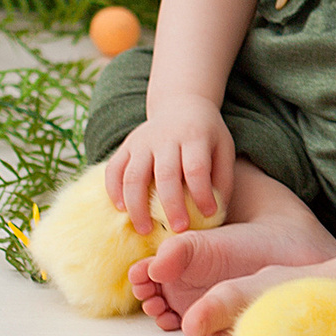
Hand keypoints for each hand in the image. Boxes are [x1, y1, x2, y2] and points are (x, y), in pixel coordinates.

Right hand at [106, 96, 230, 235]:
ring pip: (133, 175)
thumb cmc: (206, 134)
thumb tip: (217, 213)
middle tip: (178, 231)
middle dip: (171, 206)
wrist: (181, 105)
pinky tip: (121, 210)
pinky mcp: (126, 146)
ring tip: (145, 230)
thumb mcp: (223, 148)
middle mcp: (166, 138)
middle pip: (165, 175)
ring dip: (137, 206)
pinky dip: (114, 191)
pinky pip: (113, 170)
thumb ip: (222, 178)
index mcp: (195, 137)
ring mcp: (142, 141)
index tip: (209, 214)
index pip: (197, 168)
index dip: (202, 193)